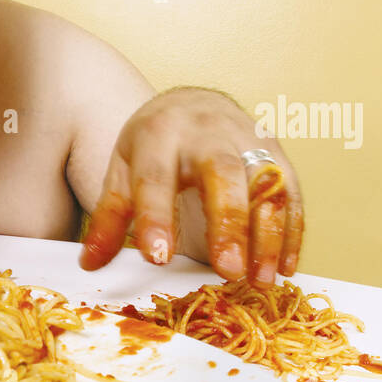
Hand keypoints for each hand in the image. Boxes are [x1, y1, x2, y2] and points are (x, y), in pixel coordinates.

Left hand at [79, 88, 303, 284]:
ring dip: (269, 234)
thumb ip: (110, 217)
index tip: (158, 257)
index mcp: (160, 135)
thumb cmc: (153, 145)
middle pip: (223, 174)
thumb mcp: (122, 171)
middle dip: (229, 223)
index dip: (157, 217)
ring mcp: (247, 139)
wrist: (191, 103)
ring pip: (266, 183)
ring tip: (262, 279)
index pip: (157, 177)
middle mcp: (208, 132)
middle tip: (229, 270)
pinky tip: (286, 267)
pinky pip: (291, 191)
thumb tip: (90, 264)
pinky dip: (292, 231)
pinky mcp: (276, 152)